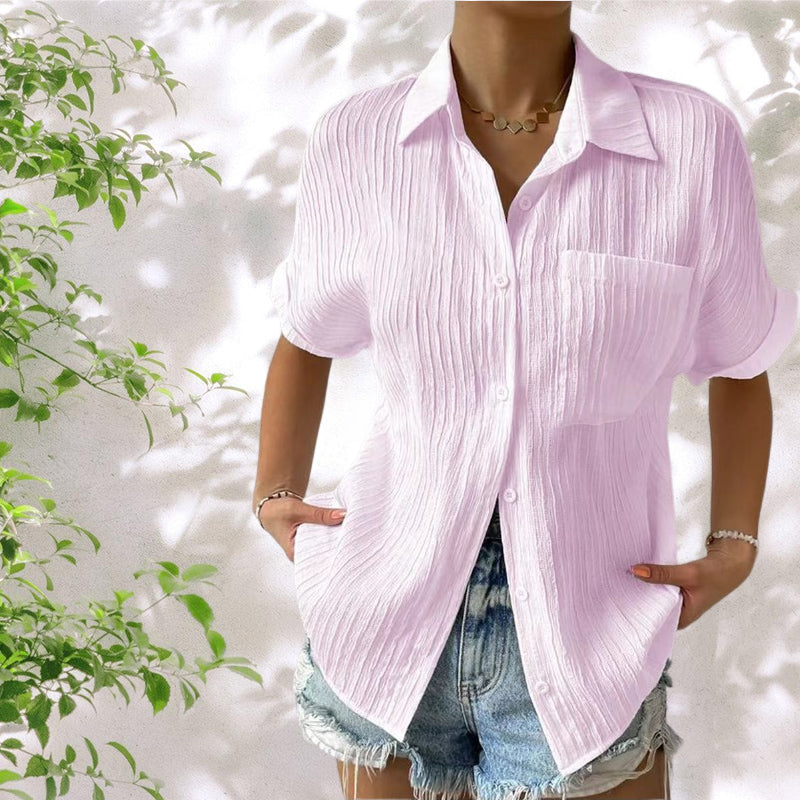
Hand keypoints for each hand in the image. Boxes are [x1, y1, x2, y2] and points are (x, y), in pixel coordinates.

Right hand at [257, 495, 346, 561]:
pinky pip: (324, 539)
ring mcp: (305, 549)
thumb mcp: (298, 509)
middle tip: (355, 536)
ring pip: (325, 545)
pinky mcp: (310, 542)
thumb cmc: (278, 510)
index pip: (319, 556)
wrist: (270, 506)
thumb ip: (320, 514)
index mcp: (294, 552)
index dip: (335, 550)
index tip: (351, 541)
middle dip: (338, 544)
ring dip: (336, 538)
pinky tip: (342, 529)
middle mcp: (300, 554)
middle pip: (324, 552)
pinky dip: (331, 533)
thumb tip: (343, 515)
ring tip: (352, 532)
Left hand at [630, 537, 756, 628]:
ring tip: (621, 581)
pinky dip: (651, 581)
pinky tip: (637, 574)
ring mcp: (678, 602)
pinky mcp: (677, 591)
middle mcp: (679, 613)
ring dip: (644, 588)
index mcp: (682, 618)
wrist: (731, 562)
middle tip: (614, 588)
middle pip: (652, 608)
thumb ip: (661, 574)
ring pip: (655, 597)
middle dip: (637, 598)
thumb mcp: (686, 574)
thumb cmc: (715, 574)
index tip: (618, 601)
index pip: (654, 620)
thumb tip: (635, 571)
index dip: (637, 611)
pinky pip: (659, 588)